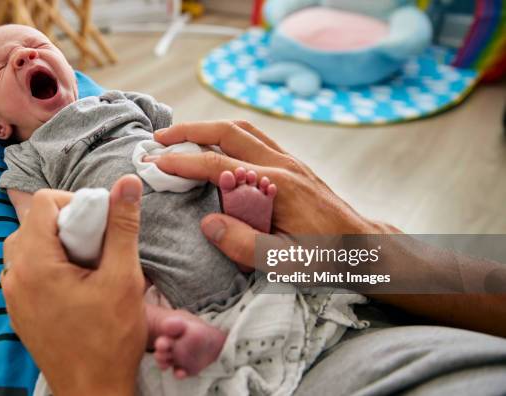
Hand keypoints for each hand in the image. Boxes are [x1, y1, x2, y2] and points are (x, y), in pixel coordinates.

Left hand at [0, 175, 145, 395]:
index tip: (99, 222)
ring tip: (86, 263)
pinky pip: (25, 272)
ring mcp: (13, 297)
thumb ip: (123, 226)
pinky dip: (47, 265)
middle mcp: (14, 277)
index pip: (42, 203)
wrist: (93, 390)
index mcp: (35, 264)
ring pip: (25, 247)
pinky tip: (75, 284)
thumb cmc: (110, 338)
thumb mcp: (123, 277)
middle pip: (31, 224)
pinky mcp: (18, 312)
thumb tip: (128, 183)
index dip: (74, 201)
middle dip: (65, 223)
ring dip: (55, 244)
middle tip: (96, 243)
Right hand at [147, 120, 396, 268]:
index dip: (184, 163)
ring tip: (181, 136)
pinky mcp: (293, 166)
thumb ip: (245, 244)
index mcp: (277, 186)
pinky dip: (228, 136)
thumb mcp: (287, 263)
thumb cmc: (328, 259)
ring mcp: (290, 162)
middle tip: (160, 137)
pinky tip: (216, 147)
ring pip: (243, 130)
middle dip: (190, 130)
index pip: (220, 166)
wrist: (365, 248)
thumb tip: (207, 224)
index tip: (156, 162)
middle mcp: (282, 165)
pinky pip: (256, 139)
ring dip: (209, 129)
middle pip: (229, 133)